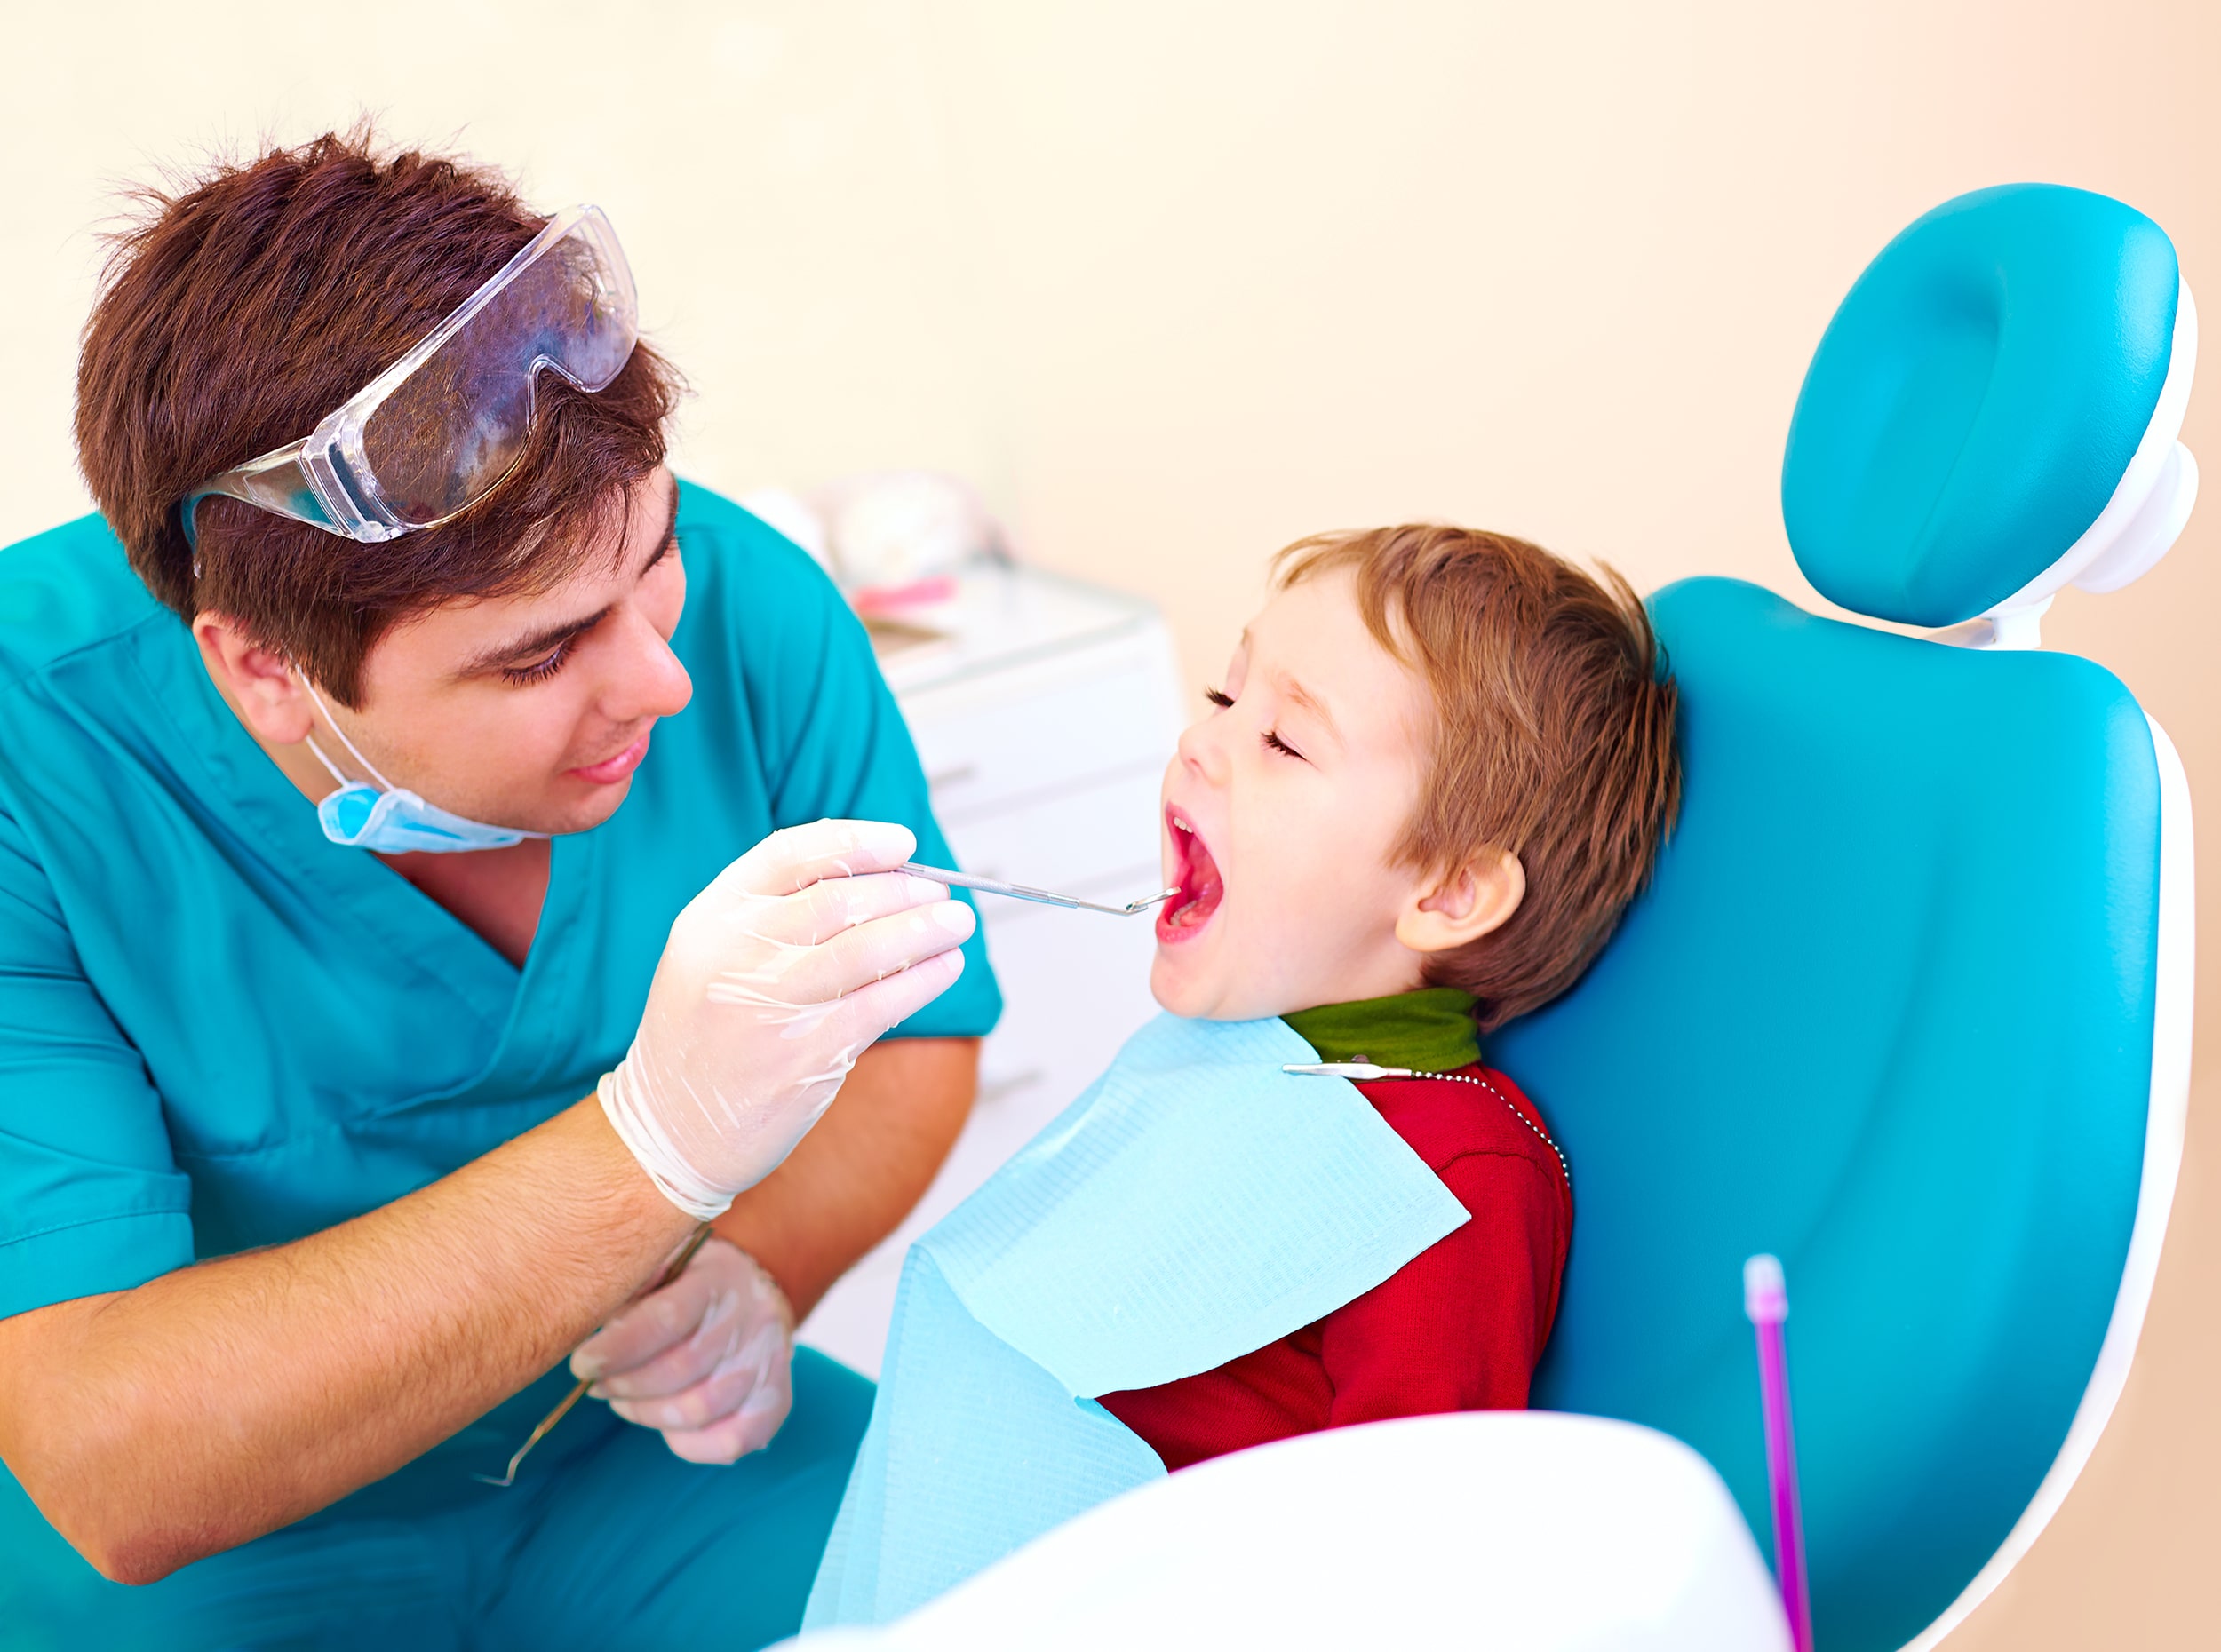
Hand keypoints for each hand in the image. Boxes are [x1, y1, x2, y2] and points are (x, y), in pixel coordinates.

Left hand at [570, 1237, 795, 1463]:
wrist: (751, 1291)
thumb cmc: (686, 1281)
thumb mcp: (659, 1262)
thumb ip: (628, 1284)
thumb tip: (580, 1317)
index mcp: (718, 1278)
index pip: (669, 1319)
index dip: (619, 1349)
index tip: (581, 1364)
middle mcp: (752, 1319)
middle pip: (682, 1369)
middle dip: (625, 1385)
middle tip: (598, 1384)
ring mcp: (769, 1362)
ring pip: (701, 1409)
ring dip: (647, 1413)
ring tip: (623, 1400)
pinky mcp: (776, 1400)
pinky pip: (734, 1441)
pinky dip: (690, 1445)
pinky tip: (664, 1427)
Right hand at [600, 818, 972, 1218]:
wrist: (672, 1125)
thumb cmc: (707, 1032)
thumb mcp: (712, 953)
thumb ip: (775, 913)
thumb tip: (881, 878)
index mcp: (711, 917)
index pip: (789, 854)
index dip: (854, 840)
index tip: (902, 842)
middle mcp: (735, 954)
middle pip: (837, 899)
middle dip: (902, 887)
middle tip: (940, 888)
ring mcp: (769, 1006)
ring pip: (867, 949)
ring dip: (924, 929)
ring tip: (958, 921)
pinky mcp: (804, 1056)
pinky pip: (880, 1005)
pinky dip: (923, 981)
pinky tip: (946, 967)